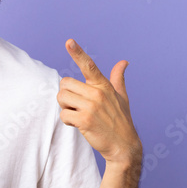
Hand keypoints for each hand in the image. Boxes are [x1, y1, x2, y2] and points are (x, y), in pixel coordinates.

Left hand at [58, 39, 141, 166]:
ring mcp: (91, 107)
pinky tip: (79, 124)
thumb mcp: (122, 97)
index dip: (77, 53)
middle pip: (65, 84)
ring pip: (62, 98)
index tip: (69, 41)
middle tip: (77, 106)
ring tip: (79, 115)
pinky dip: (67, 121)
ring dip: (65, 108)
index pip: (89, 66)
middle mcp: (97, 93)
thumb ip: (118, 78)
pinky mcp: (85, 120)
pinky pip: (64, 115)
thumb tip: (124, 62)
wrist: (124, 146)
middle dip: (66, 95)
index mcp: (104, 86)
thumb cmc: (120, 120)